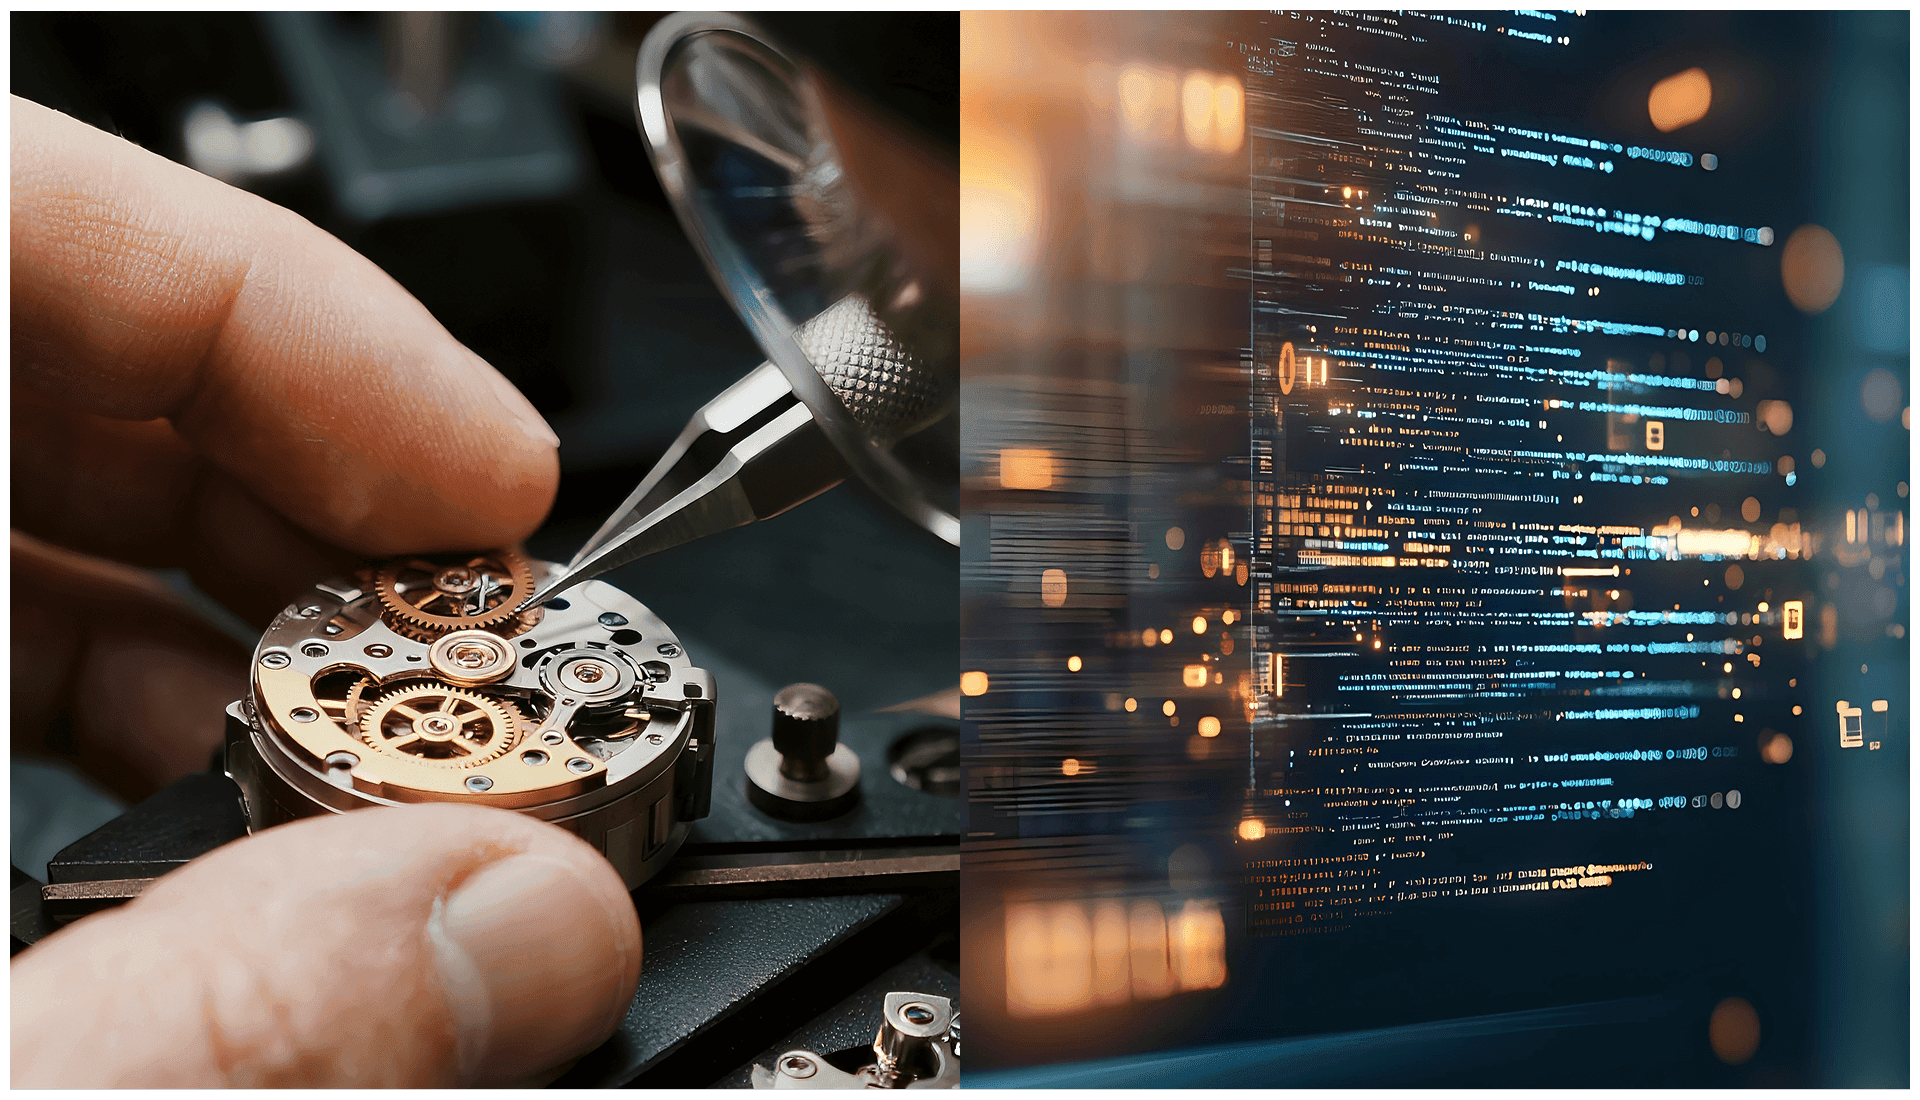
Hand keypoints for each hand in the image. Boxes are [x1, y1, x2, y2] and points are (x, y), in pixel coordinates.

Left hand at [9, 95, 640, 1085]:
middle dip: (325, 486)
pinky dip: (159, 705)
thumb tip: (531, 924)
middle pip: (69, 366)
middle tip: (493, 630)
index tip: (489, 463)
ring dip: (267, 610)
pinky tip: (260, 796)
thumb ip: (240, 1017)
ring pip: (46, 509)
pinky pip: (6, 644)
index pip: (28, 224)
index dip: (290, 312)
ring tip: (412, 731)